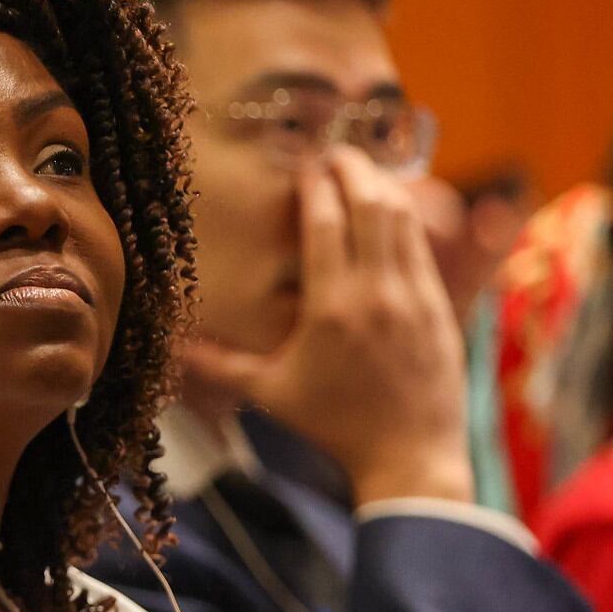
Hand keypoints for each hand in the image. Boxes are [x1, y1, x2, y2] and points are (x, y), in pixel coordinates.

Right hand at [185, 148, 473, 503]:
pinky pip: (424, 245)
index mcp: (331, 307)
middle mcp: (376, 292)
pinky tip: (394, 210)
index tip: (303, 168)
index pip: (324, 221)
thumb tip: (171, 349)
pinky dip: (409, 217)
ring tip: (364, 172)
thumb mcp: (272, 393)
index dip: (313, 185)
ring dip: (384, 186)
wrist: (409, 457)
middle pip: (371, 202)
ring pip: (404, 217)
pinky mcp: (441, 306)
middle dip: (353, 168)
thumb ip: (221, 365)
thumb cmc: (335, 427)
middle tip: (335, 154)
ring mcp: (415, 296)